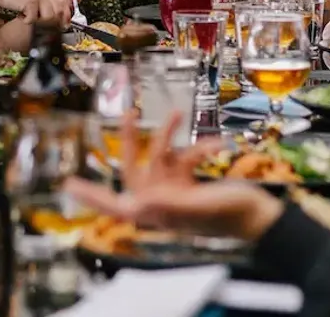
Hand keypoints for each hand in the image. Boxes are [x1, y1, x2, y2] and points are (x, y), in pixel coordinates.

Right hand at [0, 0, 71, 24]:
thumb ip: (45, 3)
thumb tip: (58, 19)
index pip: (63, 4)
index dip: (66, 16)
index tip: (63, 25)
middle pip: (57, 13)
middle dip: (49, 21)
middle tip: (37, 20)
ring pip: (48, 17)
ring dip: (36, 20)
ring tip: (27, 14)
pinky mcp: (30, 2)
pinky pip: (33, 19)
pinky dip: (25, 20)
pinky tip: (20, 14)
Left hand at [63, 112, 285, 241]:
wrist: (260, 216)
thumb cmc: (232, 216)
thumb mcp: (199, 208)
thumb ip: (169, 206)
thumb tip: (137, 204)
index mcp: (157, 212)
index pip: (115, 204)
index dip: (91, 195)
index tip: (69, 184)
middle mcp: (161, 201)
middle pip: (135, 169)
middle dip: (132, 141)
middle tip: (127, 114)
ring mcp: (175, 191)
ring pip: (161, 156)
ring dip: (170, 135)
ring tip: (176, 113)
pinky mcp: (191, 182)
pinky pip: (186, 158)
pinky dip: (199, 148)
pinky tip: (216, 145)